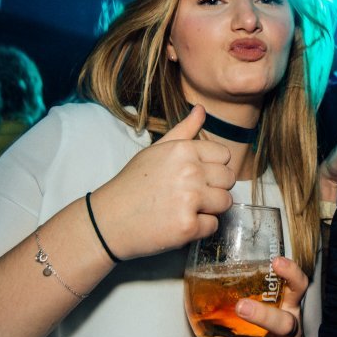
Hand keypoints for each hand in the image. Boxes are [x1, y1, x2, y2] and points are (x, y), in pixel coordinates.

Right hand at [90, 105, 234, 259]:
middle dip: (214, 187)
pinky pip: (213, 226)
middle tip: (189, 194)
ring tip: (185, 208)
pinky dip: (199, 228)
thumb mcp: (156, 151)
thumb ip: (183, 130)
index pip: (224, 155)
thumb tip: (201, 109)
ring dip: (210, 208)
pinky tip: (178, 222)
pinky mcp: (188, 227)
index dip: (212, 167)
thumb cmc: (132, 184)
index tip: (196, 176)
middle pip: (228, 179)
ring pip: (225, 202)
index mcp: (183, 150)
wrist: (108, 220)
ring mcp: (190, 200)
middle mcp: (189, 172)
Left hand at [204, 256, 309, 336]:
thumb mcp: (276, 309)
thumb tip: (212, 274)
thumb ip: (258, 296)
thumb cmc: (275, 331)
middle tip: (240, 306)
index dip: (291, 275)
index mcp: (292, 310)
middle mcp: (292, 333)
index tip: (276, 262)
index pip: (298, 288)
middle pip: (284, 324)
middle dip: (263, 315)